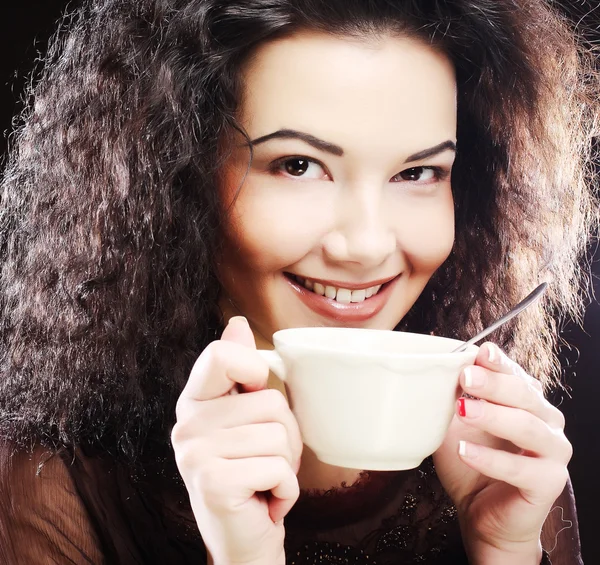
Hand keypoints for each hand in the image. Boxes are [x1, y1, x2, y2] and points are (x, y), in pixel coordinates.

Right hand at [171, 317, 302, 564]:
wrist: (243, 541)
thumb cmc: (250, 475)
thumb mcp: (245, 420)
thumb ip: (238, 371)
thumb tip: (237, 324)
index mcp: (194, 402)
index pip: (222, 354)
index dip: (255, 370)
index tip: (255, 397)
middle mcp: (186, 424)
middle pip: (271, 401)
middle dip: (285, 435)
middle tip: (265, 461)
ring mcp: (196, 454)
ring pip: (279, 435)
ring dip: (287, 465)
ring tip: (264, 480)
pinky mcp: (214, 482)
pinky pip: (279, 468)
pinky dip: (286, 491)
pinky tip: (265, 501)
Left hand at [433, 343, 571, 564]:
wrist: (480, 512)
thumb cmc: (470, 460)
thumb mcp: (456, 423)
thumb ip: (454, 398)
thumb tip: (438, 370)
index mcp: (527, 401)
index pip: (516, 374)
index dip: (499, 363)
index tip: (479, 352)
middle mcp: (546, 421)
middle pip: (525, 395)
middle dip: (494, 383)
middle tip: (466, 376)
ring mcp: (553, 452)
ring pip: (528, 427)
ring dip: (494, 415)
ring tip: (462, 409)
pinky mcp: (549, 483)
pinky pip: (520, 469)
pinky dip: (490, 459)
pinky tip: (464, 451)